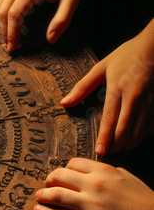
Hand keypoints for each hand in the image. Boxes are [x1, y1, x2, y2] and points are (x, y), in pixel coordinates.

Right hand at [0, 0, 83, 51]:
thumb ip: (62, 19)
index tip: (12, 46)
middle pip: (3, 10)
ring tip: (9, 31)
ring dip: (1, 19)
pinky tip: (6, 11)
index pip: (14, 14)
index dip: (12, 33)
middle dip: (5, 30)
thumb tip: (50, 39)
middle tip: (10, 43)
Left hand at [34, 158, 153, 209]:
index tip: (60, 176)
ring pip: (56, 195)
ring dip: (42, 195)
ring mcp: (91, 204)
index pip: (73, 163)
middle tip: (45, 185)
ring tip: (37, 197)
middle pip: (59, 176)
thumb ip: (108, 171)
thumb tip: (92, 170)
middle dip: (48, 180)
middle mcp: (94, 184)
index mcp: (104, 170)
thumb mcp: (127, 177)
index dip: (63, 169)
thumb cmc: (144, 201)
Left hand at [61, 19, 153, 154]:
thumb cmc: (127, 55)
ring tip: (117, 149)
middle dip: (116, 145)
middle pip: (125, 129)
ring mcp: (150, 101)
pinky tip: (133, 138)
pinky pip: (151, 126)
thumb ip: (82, 87)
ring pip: (140, 131)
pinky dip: (142, 135)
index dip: (105, 137)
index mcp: (117, 88)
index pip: (110, 118)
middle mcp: (135, 97)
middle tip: (106, 154)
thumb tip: (64, 103)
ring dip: (129, 144)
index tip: (99, 151)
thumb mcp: (101, 67)